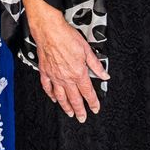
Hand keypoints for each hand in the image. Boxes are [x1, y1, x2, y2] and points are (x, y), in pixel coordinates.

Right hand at [26, 2, 105, 121]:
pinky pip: (48, 87)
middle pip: (74, 98)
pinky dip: (51, 95)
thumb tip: (104, 74)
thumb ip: (96, 65)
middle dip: (80, 110)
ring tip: (69, 113)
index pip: (88, 92)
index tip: (95, 108)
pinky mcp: (45, 72)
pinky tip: (54, 98)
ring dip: (66, 106)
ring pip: (61, 96)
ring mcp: (54, 76)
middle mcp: (66, 77)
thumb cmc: (67, 37)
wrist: (50, 31)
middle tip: (82, 118)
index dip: (93, 102)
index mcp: (78, 73)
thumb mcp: (87, 50)